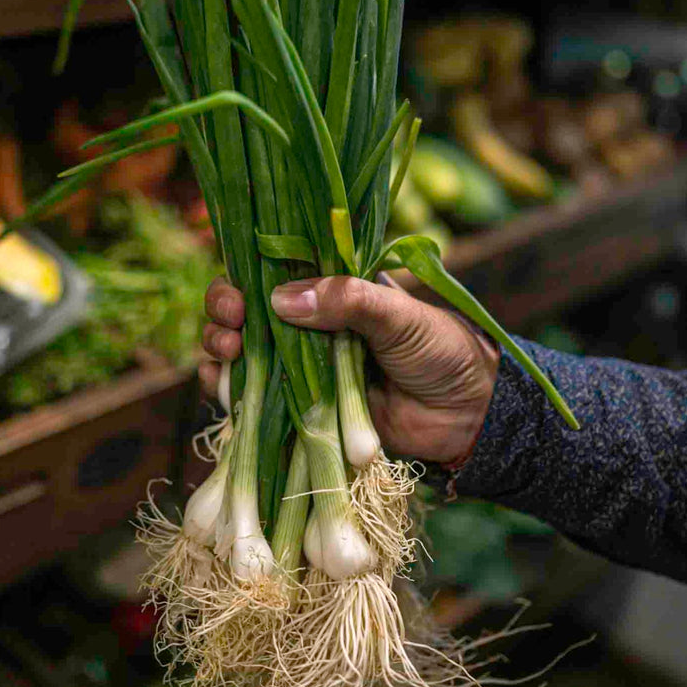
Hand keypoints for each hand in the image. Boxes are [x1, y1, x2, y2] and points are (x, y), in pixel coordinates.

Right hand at [200, 275, 499, 468]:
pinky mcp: (299, 410)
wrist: (467, 416)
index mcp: (330, 288)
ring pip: (239, 352)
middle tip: (232, 323)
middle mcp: (306, 324)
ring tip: (228, 353)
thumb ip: (348, 301)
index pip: (270, 270)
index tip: (238, 293)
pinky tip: (223, 387)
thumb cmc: (441, 350)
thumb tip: (280, 298)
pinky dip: (228, 392)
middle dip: (224, 313)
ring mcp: (299, 367)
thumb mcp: (399, 315)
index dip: (243, 277)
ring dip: (219, 349)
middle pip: (244, 310)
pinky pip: (251, 400)